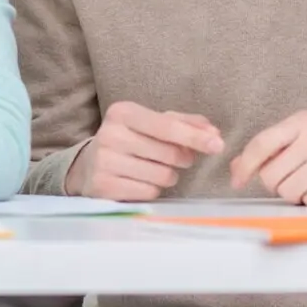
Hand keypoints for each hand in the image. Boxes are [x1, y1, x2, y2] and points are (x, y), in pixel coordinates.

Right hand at [65, 101, 223, 200]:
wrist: (88, 166)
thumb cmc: (130, 141)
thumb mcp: (151, 125)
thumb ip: (184, 124)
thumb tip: (213, 133)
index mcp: (123, 112)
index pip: (167, 126)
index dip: (195, 136)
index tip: (218, 144)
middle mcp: (110, 134)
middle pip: (169, 154)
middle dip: (181, 159)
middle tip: (175, 159)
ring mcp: (104, 161)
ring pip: (162, 176)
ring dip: (167, 176)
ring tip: (152, 169)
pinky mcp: (103, 186)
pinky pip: (149, 193)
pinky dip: (152, 190)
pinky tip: (139, 182)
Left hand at [229, 111, 306, 205]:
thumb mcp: (303, 137)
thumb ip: (271, 149)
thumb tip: (237, 167)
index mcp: (303, 121)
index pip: (263, 143)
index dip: (245, 165)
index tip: (237, 180)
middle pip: (272, 175)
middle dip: (276, 184)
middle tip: (293, 179)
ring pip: (290, 191)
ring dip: (296, 194)